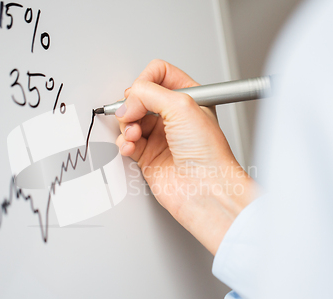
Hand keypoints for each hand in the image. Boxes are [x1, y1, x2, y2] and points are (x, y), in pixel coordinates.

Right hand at [115, 59, 256, 254]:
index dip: (146, 80)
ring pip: (130, 119)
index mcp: (190, 98)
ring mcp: (161, 136)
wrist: (205, 190)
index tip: (141, 92)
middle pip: (141, 97)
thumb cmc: (208, 154)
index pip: (159, 74)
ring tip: (134, 134)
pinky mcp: (149, 155)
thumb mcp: (182, 106)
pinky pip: (127, 142)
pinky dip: (124, 142)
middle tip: (133, 114)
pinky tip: (131, 146)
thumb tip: (128, 100)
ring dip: (126, 125)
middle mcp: (174, 116)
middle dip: (132, 105)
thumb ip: (149, 93)